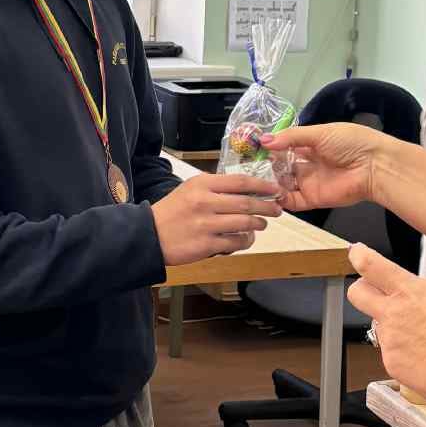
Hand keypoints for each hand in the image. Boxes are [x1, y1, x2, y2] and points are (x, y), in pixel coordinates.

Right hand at [152, 174, 281, 266]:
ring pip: (244, 223)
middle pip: (246, 203)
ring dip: (258, 224)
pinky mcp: (206, 245)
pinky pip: (235, 243)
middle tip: (276, 209)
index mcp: (202, 184)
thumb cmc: (171, 211)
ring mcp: (206, 224)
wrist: (148, 234)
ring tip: (262, 224)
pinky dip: (245, 241)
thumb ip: (214, 187)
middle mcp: (205, 202)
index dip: (262, 186)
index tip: (275, 189)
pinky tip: (247, 239)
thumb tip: (243, 189)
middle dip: (266, 207)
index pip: (240, 182)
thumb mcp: (189, 189)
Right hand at [260, 123, 383, 213]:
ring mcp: (309, 182)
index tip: (251, 149)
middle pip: (281, 167)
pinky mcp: (313, 199)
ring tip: (253, 181)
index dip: (269, 148)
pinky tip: (267, 193)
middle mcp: (308, 164)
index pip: (284, 147)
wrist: (374, 166)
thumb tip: (264, 140)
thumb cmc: (351, 143)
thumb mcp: (320, 133)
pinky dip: (279, 199)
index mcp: (311, 145)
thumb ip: (291, 138)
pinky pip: (292, 202)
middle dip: (266, 167)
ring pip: (283, 185)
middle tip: (247, 167)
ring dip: (270, 183)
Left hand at [348, 243, 425, 407]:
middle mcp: (393, 314)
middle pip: (357, 294)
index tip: (357, 253)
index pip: (371, 266)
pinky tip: (424, 355)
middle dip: (362, 290)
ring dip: (393, 327)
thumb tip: (417, 287)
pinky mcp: (391, 363)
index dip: (359, 255)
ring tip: (422, 338)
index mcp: (409, 291)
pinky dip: (403, 352)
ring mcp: (389, 340)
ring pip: (379, 326)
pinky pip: (390, 351)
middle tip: (376, 294)